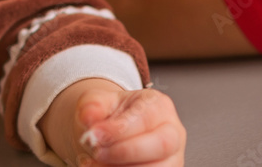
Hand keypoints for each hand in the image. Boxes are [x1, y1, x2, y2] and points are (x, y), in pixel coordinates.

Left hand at [40, 79, 184, 165]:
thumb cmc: (111, 114)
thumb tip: (89, 115)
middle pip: (162, 145)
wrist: (110, 131)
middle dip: (124, 152)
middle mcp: (172, 132)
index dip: (118, 129)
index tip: (93, 135)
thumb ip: (93, 105)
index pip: (146, 117)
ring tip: (96, 162)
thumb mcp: (99, 101)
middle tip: (96, 151)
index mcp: (158, 105)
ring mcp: (172, 157)